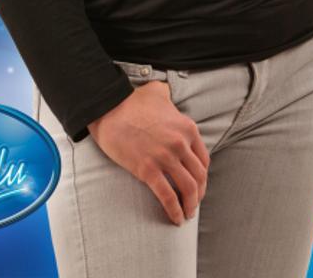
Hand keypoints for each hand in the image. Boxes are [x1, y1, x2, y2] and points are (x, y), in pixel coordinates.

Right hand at [87, 80, 209, 225]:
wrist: (109, 109)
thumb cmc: (131, 101)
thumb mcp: (158, 92)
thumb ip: (168, 96)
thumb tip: (167, 94)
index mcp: (187, 128)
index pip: (203, 159)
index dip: (203, 176)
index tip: (198, 185)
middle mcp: (180, 143)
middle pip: (198, 176)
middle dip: (198, 194)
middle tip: (193, 203)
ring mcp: (165, 157)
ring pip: (188, 189)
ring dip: (190, 206)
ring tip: (186, 215)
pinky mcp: (148, 170)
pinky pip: (167, 196)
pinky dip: (174, 211)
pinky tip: (175, 219)